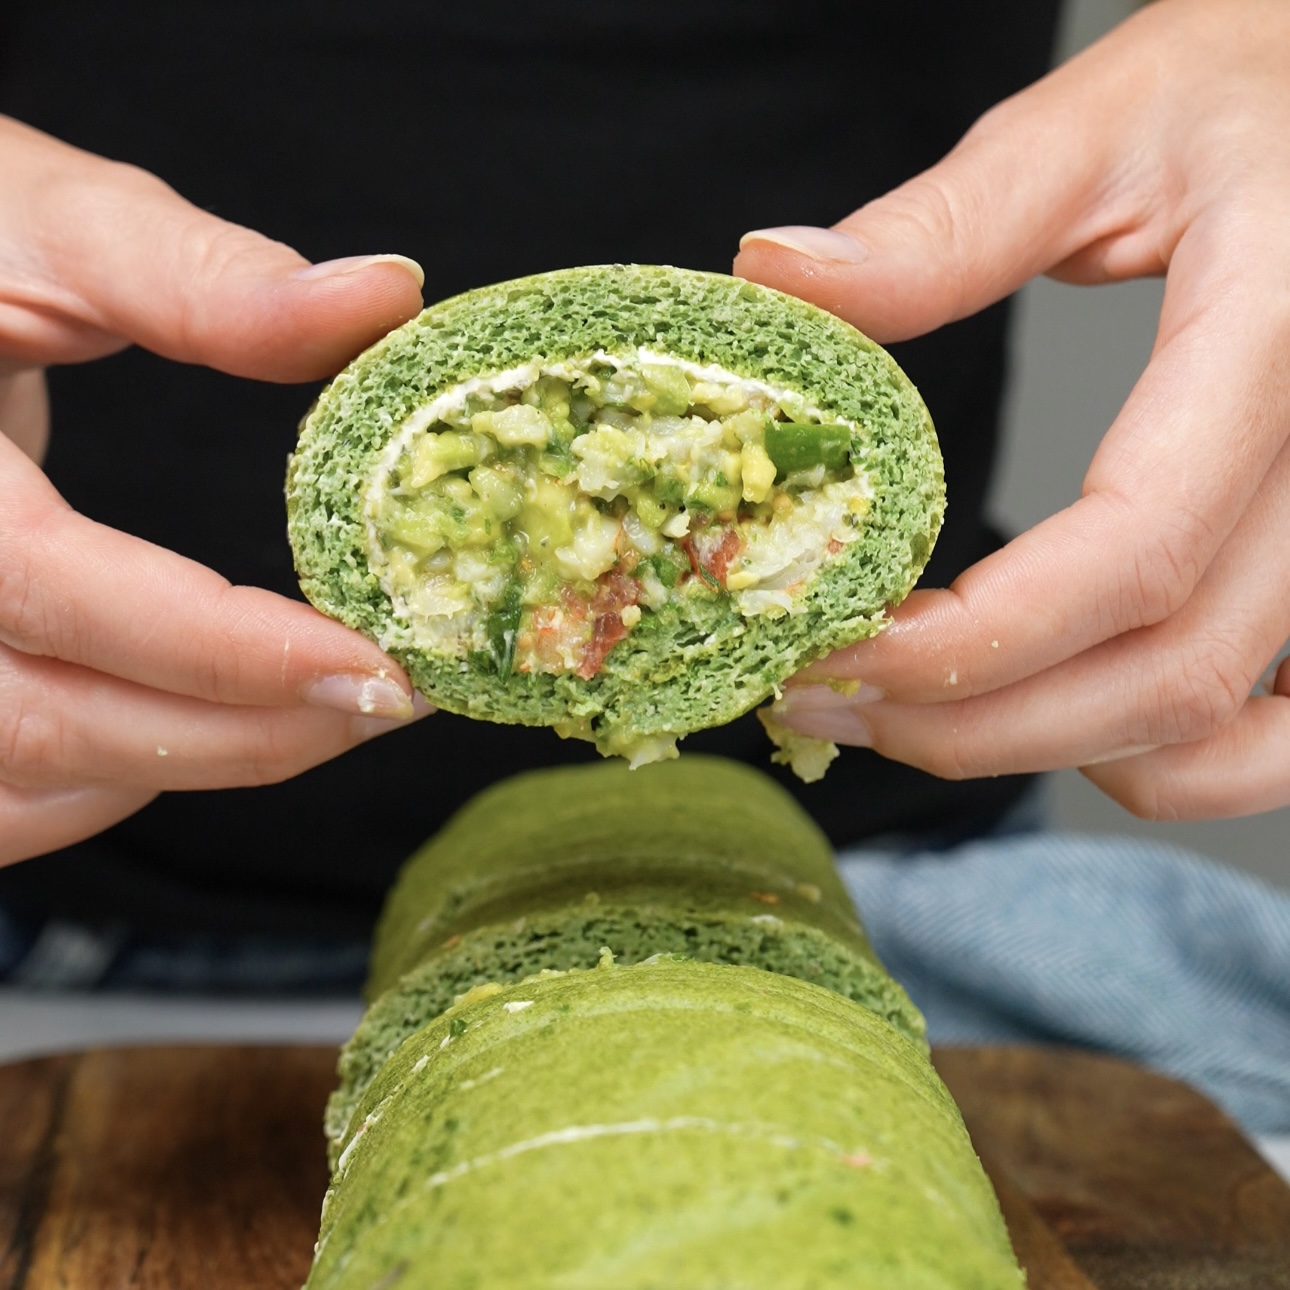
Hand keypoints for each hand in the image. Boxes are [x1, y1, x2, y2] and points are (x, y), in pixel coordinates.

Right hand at [0, 116, 430, 864]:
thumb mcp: (48, 222)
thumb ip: (199, 275)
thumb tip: (386, 298)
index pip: (53, 587)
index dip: (224, 647)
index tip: (380, 663)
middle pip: (51, 721)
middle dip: (246, 734)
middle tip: (395, 699)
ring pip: (26, 780)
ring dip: (193, 763)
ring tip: (333, 711)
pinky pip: (1, 792)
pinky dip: (109, 783)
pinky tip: (209, 729)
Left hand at [735, 0, 1289, 819]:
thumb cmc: (1252, 97)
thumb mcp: (1105, 121)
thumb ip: (948, 222)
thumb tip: (776, 275)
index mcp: (1275, 342)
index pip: (1133, 550)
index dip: (972, 639)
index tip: (831, 647)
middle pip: (1165, 672)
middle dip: (972, 722)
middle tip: (822, 700)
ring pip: (1219, 727)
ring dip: (1049, 754)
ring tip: (905, 723)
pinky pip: (1280, 732)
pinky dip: (1168, 766)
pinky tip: (1058, 727)